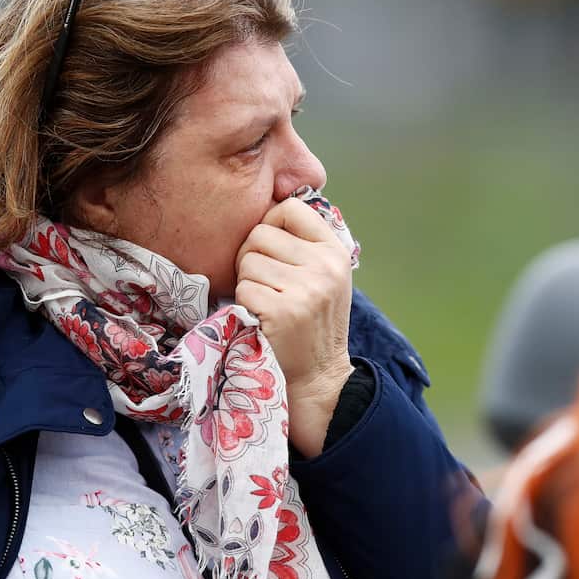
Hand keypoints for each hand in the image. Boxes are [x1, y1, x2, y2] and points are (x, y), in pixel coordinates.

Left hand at [235, 198, 354, 456]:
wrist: (319, 378)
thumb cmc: (313, 323)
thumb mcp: (324, 275)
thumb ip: (304, 243)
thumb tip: (269, 201)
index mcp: (334, 249)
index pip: (290, 207)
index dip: (270, 222)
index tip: (270, 248)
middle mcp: (324, 265)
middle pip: (260, 233)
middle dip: (252, 256)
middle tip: (264, 284)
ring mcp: (305, 288)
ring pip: (247, 261)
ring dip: (247, 282)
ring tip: (265, 302)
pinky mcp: (283, 311)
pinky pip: (243, 288)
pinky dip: (244, 304)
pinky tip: (262, 318)